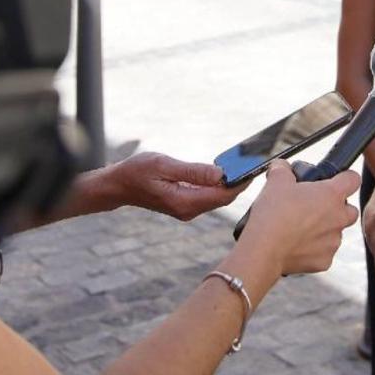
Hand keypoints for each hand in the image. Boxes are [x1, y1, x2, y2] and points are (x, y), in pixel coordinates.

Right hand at [111, 152, 243, 220]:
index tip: (255, 167)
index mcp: (184, 202)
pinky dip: (220, 185)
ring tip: (245, 165)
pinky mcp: (186, 205)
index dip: (241, 182)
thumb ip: (193, 171)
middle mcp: (189, 210)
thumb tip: (221, 173)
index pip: (222, 195)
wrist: (118, 185)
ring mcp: (188, 210)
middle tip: (256, 164)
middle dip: (240, 182)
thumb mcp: (164, 165)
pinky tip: (226, 172)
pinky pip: (209, 196)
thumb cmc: (137, 172)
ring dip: (231, 183)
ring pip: (218, 198)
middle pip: (224, 198)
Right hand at [242, 161, 359, 274]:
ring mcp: (333, 242)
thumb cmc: (272, 214)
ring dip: (324, 229)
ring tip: (301, 228)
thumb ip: (283, 169)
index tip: (335, 180)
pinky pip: (324, 252)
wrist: (263, 249)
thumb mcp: (276, 180)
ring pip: (337, 233)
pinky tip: (296, 245)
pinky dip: (314, 249)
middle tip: (315, 206)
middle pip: (350, 210)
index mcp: (331, 195)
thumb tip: (282, 167)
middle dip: (337, 208)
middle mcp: (338, 218)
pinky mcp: (324, 261)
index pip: (353, 179)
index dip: (344, 177)